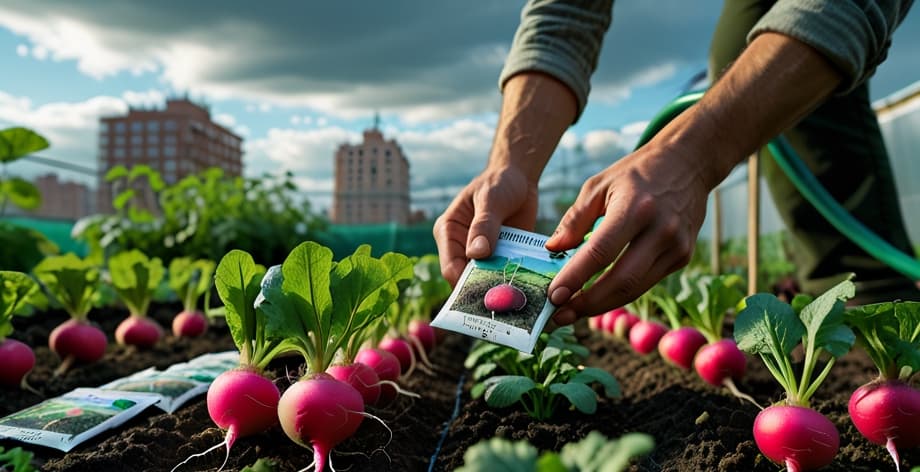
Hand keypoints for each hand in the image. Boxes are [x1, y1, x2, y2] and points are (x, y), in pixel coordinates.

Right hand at [433, 165, 538, 285]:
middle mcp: (461, 247)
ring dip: (500, 288)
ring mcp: (482, 256)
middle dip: (483, 289)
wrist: (520, 178)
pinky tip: (528, 288)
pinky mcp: (501, 258)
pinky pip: (504, 276)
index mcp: (448, 232)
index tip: (486, 291)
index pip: (450, 266)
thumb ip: (484, 225)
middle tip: (504, 299)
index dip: (464, 282)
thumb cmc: (498, 183)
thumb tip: (476, 254)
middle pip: (466, 279)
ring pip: (486, 281)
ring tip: (517, 296)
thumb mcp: (491, 200)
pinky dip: (513, 281)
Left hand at [545, 141, 709, 324]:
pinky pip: (646, 282)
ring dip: (601, 306)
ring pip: (635, 289)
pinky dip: (620, 294)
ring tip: (572, 312)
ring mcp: (676, 246)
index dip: (576, 277)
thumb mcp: (598, 185)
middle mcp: (660, 230)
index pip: (601, 251)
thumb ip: (574, 219)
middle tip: (558, 315)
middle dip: (587, 304)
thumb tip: (552, 249)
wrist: (687, 164)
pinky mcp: (682, 257)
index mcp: (635, 208)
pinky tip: (597, 297)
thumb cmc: (636, 174)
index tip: (553, 296)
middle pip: (621, 281)